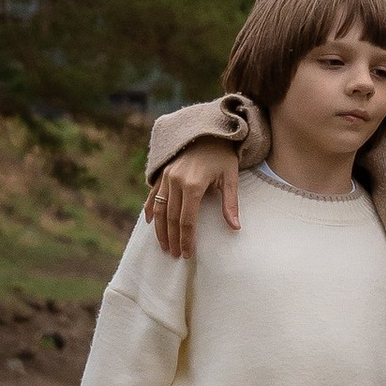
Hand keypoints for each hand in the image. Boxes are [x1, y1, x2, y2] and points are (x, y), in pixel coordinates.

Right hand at [144, 140, 239, 258]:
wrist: (207, 131)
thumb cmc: (222, 155)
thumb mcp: (231, 176)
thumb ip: (230, 203)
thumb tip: (235, 228)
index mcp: (193, 184)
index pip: (187, 219)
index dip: (186, 239)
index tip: (187, 254)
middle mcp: (175, 181)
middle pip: (172, 218)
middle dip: (173, 239)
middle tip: (175, 255)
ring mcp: (166, 177)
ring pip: (159, 209)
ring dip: (160, 230)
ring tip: (164, 246)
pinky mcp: (162, 174)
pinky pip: (153, 195)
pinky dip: (150, 210)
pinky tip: (150, 223)